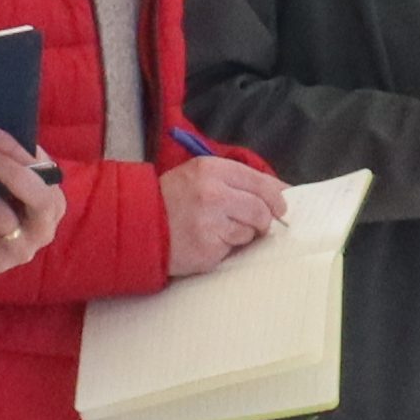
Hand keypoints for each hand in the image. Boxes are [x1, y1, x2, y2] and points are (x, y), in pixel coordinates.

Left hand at [0, 130, 73, 278]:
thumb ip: (16, 162)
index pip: (41, 171)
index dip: (15, 150)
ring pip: (0, 217)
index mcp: (53, 201)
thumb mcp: (17, 185)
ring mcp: (20, 248)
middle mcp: (43, 227)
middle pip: (35, 198)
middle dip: (11, 173)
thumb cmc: (7, 205)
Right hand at [159, 152, 293, 275]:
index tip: (282, 205)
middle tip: (256, 223)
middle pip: (261, 209)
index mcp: (211, 169)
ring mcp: (210, 223)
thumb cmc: (171, 199)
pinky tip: (207, 241)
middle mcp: (213, 194)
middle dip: (263, 219)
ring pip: (250, 231)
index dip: (277, 195)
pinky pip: (233, 249)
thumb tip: (280, 192)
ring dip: (241, 234)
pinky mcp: (208, 249)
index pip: (261, 182)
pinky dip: (225, 248)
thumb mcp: (198, 174)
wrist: (137, 224)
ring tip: (217, 230)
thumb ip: (234, 179)